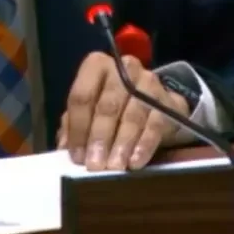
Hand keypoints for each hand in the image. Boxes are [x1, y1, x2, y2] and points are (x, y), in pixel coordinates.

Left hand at [56, 52, 188, 171]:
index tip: (77, 156)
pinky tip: (135, 162)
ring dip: (122, 143)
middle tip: (95, 165)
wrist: (152, 103)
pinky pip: (156, 122)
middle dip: (100, 137)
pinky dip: (144, 144)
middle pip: (108, 104)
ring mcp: (148, 81)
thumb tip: (65, 148)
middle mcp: (124, 68)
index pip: (82, 96)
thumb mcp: (89, 111)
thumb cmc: (113, 106)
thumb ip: (73, 126)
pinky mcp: (168, 99)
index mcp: (97, 66)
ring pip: (133, 114)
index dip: (78, 128)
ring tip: (115, 166)